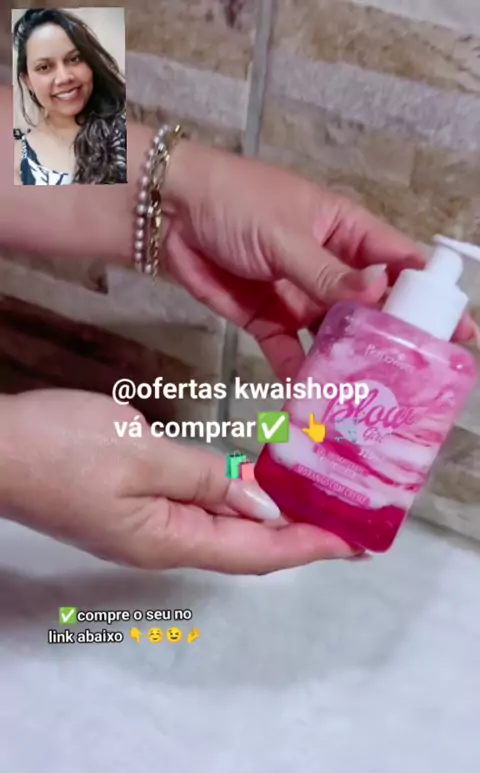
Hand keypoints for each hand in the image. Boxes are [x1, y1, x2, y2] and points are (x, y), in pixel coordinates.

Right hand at [0, 389, 359, 572]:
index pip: (257, 553)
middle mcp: (164, 542)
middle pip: (245, 546)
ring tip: (314, 496)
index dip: (309, 547)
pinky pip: (199, 507)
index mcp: (169, 539)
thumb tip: (257, 501)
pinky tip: (251, 480)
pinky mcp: (132, 504)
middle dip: (299, 534)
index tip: (355, 541)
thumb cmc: (60, 448)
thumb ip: (203, 476)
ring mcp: (146, 525)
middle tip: (346, 513)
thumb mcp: (140, 452)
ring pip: (223, 526)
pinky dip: (234, 496)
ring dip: (269, 515)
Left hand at [162, 140, 477, 378]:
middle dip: (391, 341)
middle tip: (413, 380)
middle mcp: (329, 267)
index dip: (428, 296)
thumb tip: (378, 294)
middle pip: (371, 308)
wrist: (167, 215)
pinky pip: (291, 353)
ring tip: (368, 400)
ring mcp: (299, 295)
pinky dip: (300, 375)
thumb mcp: (286, 234)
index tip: (457, 331)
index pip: (399, 263)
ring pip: (334, 336)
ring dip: (347, 365)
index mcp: (346, 232)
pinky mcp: (267, 318)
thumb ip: (328, 272)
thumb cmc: (233, 202)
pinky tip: (313, 400)